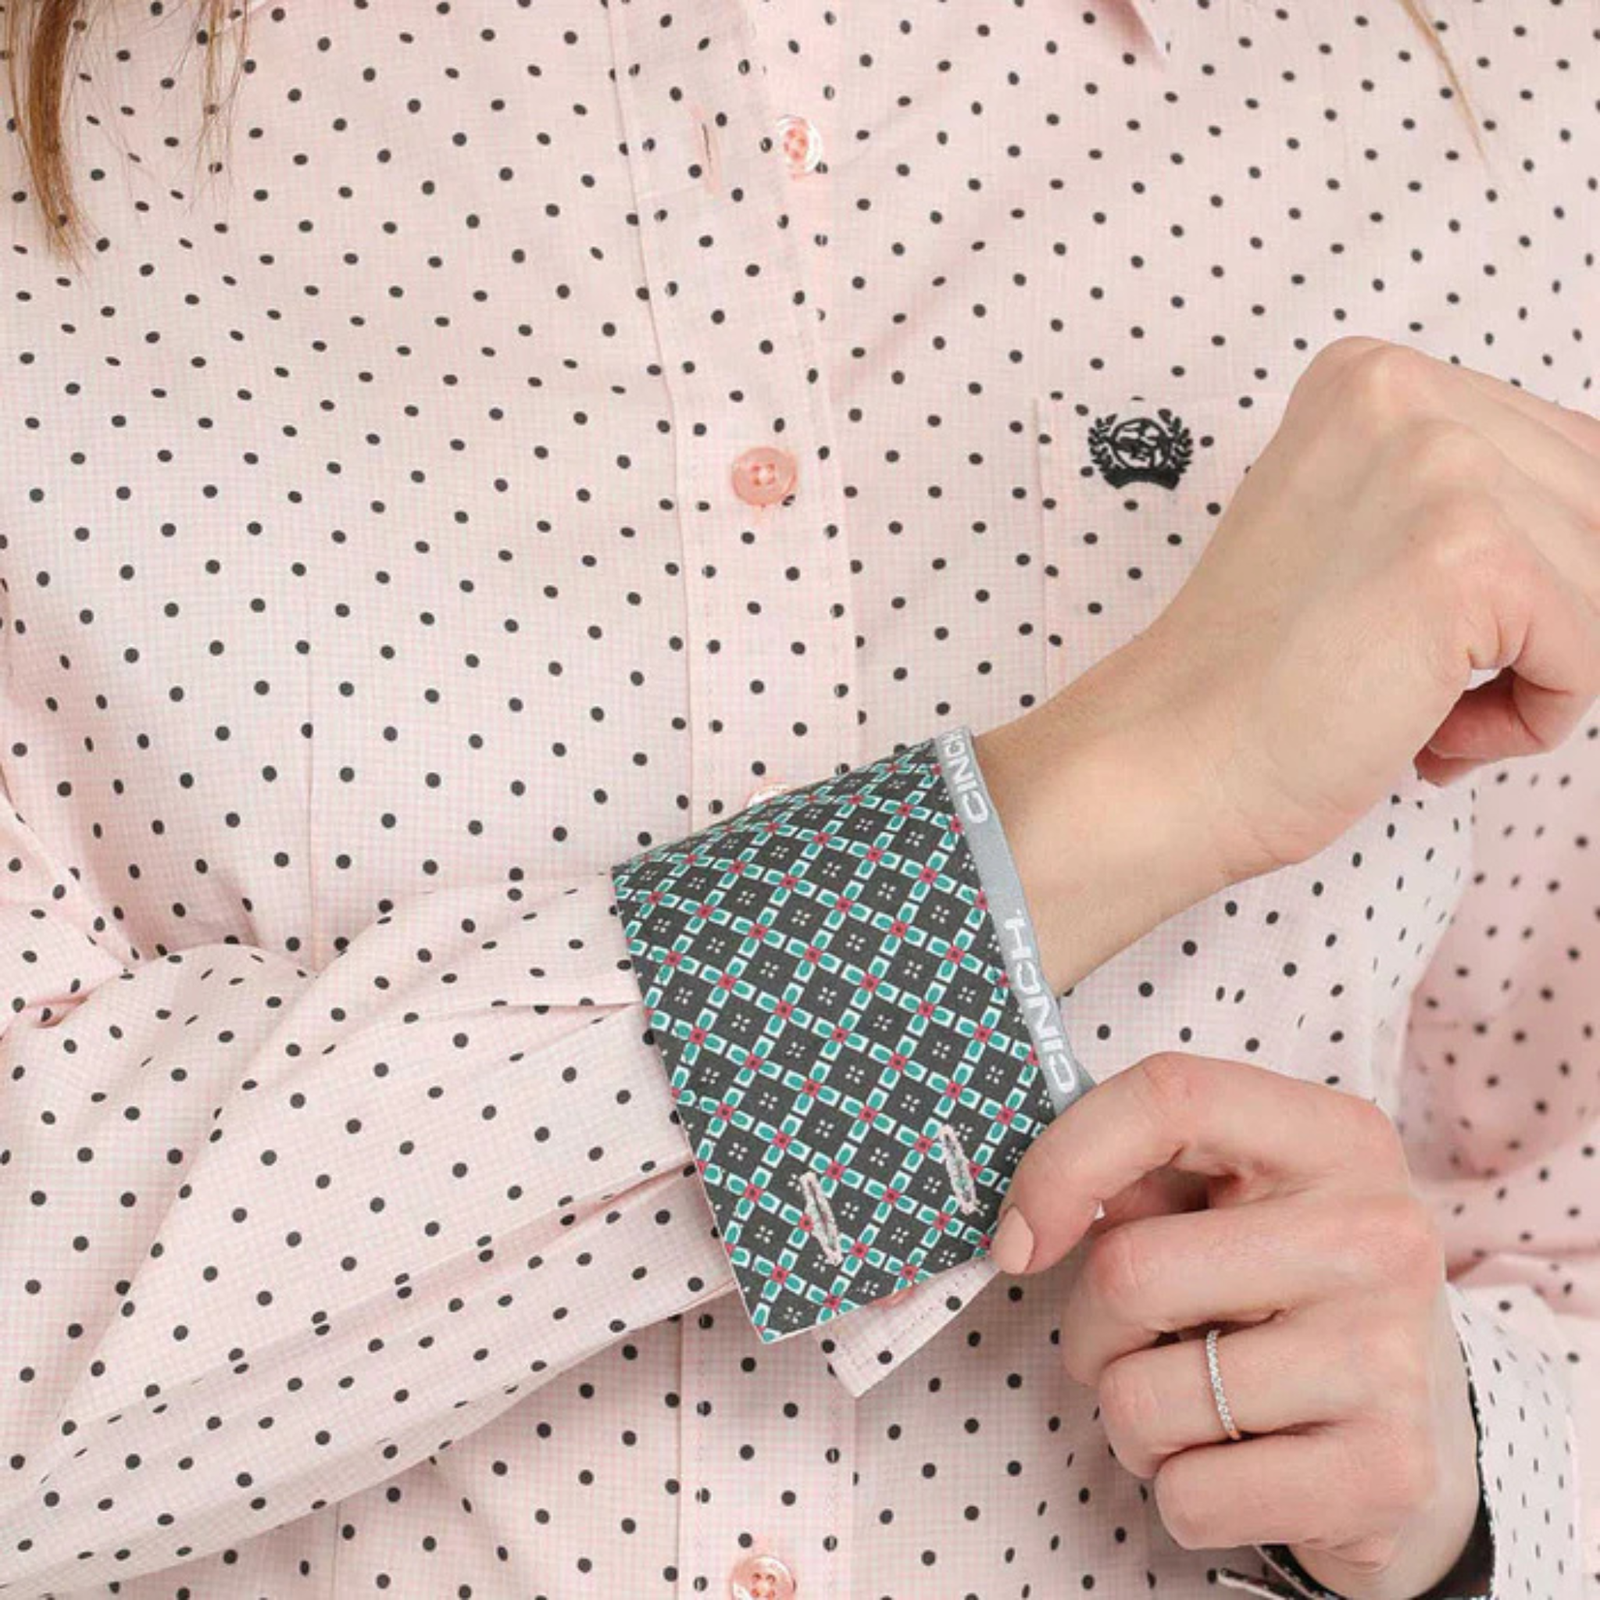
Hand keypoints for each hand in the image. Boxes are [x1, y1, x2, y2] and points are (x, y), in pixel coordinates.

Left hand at [989, 1052, 1483, 1599]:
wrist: (1420, 1428)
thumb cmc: (1282, 1290)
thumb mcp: (1226, 1200)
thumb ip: (1135, 1174)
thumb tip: (1024, 1225)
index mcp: (1334, 1136)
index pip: (1168, 1096)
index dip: (1061, 1163)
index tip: (1019, 1237)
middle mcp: (1378, 1232)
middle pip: (1130, 1272)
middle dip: (1090, 1329)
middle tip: (1133, 1344)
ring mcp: (1390, 1354)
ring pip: (1143, 1399)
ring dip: (1130, 1420)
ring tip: (1193, 1405)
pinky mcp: (1388, 1472)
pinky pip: (1191, 1496)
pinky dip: (1181, 1494)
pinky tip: (1239, 1464)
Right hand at [1015, 336, 1599, 891]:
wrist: (1175, 760)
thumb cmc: (1258, 680)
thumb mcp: (1359, 531)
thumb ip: (1464, 496)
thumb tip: (1592, 535)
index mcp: (1372, 378)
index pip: (1566, 460)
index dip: (1528, 570)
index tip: (1424, 627)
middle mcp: (1406, 397)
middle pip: (1596, 514)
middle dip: (1539, 620)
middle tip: (1419, 676)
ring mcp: (1439, 469)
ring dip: (1536, 674)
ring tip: (1419, 705)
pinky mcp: (1470, 557)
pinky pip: (1593, 654)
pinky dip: (1532, 720)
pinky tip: (1430, 731)